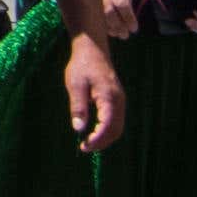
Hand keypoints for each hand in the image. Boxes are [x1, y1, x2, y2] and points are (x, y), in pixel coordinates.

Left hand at [65, 32, 127, 150]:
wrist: (92, 49)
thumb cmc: (81, 65)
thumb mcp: (75, 85)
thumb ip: (78, 107)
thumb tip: (78, 129)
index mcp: (109, 97)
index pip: (107, 125)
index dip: (97, 139)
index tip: (83, 146)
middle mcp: (119, 101)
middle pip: (116, 130)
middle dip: (102, 142)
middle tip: (85, 148)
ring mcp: (120, 100)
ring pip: (118, 126)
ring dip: (105, 138)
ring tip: (89, 143)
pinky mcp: (117, 100)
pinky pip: (116, 120)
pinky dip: (107, 130)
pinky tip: (94, 132)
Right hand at [79, 0, 139, 43]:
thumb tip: (129, 12)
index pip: (121, 1)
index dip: (128, 17)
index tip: (134, 28)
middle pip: (108, 11)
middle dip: (118, 25)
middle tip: (126, 35)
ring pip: (96, 15)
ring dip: (109, 28)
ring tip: (118, 34)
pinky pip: (88, 15)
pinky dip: (99, 25)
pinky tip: (107, 30)